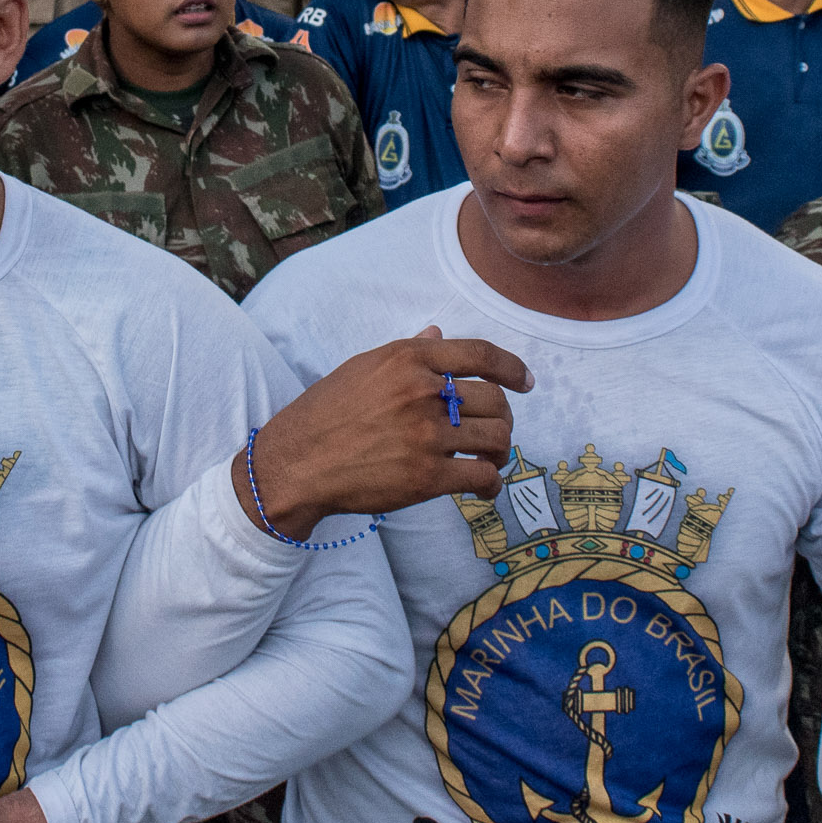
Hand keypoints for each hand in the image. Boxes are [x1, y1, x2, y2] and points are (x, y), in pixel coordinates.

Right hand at [238, 328, 530, 538]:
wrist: (296, 463)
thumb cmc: (326, 413)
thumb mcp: (363, 368)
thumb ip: (407, 353)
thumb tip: (438, 334)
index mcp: (407, 360)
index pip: (479, 354)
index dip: (511, 367)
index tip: (525, 381)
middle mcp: (422, 392)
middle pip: (495, 400)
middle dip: (504, 417)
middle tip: (495, 430)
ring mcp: (426, 435)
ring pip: (496, 437)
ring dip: (501, 450)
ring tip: (490, 458)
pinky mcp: (426, 476)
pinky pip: (481, 476)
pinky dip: (491, 484)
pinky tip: (484, 488)